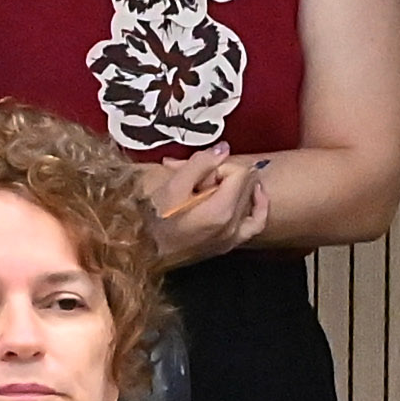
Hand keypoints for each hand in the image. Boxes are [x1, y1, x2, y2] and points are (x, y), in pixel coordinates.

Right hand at [136, 153, 269, 262]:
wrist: (143, 252)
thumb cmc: (153, 220)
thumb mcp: (172, 187)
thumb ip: (200, 164)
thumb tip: (224, 148)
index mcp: (221, 210)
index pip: (238, 171)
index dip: (217, 166)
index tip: (194, 172)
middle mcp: (233, 226)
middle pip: (245, 183)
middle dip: (223, 174)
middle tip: (196, 178)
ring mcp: (233, 238)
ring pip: (250, 198)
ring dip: (235, 186)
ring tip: (215, 182)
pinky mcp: (229, 244)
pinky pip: (256, 222)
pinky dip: (256, 206)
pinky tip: (252, 195)